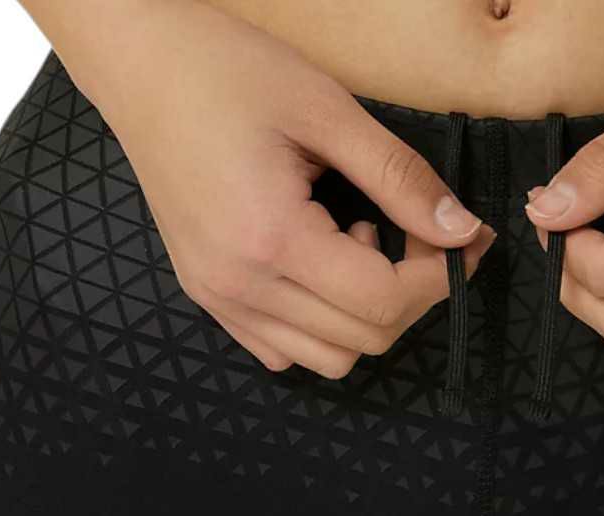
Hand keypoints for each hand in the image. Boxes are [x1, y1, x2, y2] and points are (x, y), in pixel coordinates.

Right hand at [80, 0, 495, 376]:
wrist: (141, 68)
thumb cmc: (228, 72)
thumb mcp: (329, 111)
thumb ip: (401, 180)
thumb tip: (461, 230)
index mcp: (271, 238)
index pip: (383, 301)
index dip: (439, 277)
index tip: (462, 240)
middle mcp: (240, 286)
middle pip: (365, 338)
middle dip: (413, 294)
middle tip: (414, 233)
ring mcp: (221, 300)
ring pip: (331, 359)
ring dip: (368, 316)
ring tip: (356, 246)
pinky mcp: (211, 299)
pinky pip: (287, 352)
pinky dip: (324, 328)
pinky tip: (322, 268)